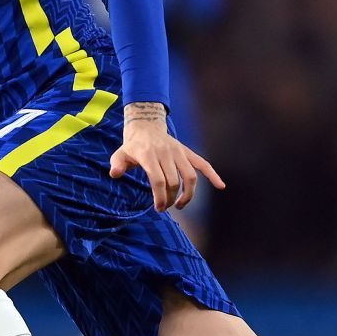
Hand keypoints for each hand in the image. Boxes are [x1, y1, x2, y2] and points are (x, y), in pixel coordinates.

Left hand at [107, 106, 224, 211]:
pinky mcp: (187, 152)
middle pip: (174, 181)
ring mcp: (179, 152)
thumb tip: (115, 174)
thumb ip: (116, 164)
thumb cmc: (133, 146)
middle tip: (165, 207)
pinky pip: (203, 163)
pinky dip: (213, 174)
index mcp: (149, 155)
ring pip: (190, 176)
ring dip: (188, 194)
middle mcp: (166, 153)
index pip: (159, 180)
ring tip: (181, 205)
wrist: (146, 127)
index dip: (160, 197)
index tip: (159, 208)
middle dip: (171, 199)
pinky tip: (221, 186)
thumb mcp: (119, 154)